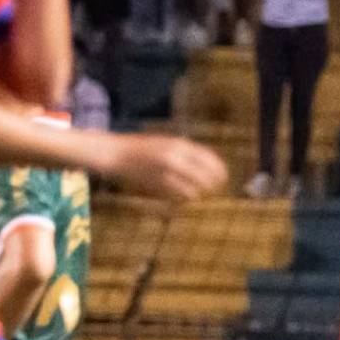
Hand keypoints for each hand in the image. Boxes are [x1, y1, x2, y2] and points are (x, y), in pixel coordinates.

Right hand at [99, 133, 226, 199]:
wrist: (116, 153)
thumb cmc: (142, 149)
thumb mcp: (165, 143)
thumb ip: (185, 152)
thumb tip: (207, 163)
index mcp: (178, 143)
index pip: (208, 157)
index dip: (219, 169)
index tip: (223, 177)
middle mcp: (176, 155)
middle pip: (206, 174)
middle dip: (214, 183)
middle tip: (214, 189)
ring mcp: (167, 169)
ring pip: (196, 186)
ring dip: (201, 192)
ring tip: (200, 193)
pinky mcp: (159, 182)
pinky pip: (182, 193)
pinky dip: (188, 196)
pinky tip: (187, 196)